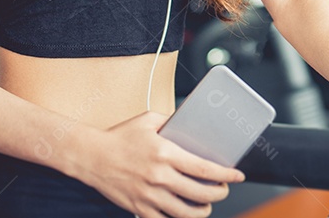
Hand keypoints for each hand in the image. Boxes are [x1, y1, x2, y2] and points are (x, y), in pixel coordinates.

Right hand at [75, 111, 244, 217]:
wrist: (91, 156)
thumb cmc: (120, 136)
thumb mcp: (149, 120)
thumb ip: (172, 119)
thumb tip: (191, 120)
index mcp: (165, 153)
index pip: (204, 169)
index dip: (225, 175)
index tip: (237, 176)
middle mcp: (159, 177)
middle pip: (200, 194)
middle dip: (219, 193)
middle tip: (224, 189)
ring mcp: (148, 196)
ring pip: (185, 213)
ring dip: (203, 211)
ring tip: (208, 204)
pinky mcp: (138, 208)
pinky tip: (185, 213)